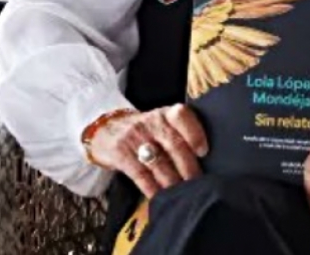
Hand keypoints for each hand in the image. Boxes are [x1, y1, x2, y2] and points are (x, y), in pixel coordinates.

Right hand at [86, 104, 208, 197]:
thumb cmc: (145, 130)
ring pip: (158, 162)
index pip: (181, 116)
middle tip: (197, 183)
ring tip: (182, 194)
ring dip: (172, 181)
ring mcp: (134, 137)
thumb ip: (180, 133)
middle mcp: (151, 123)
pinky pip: (139, 174)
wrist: (106, 129)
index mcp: (165, 114)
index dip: (194, 133)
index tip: (203, 151)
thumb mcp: (161, 122)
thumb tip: (204, 159)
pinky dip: (151, 188)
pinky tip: (160, 197)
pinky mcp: (120, 153)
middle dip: (188, 167)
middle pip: (173, 144)